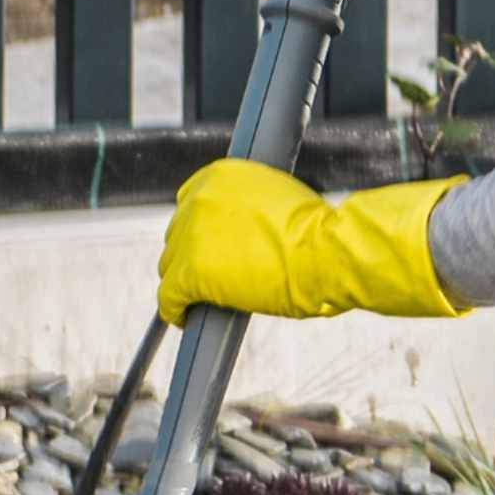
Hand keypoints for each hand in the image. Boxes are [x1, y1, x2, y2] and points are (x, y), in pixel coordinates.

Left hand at [155, 161, 469, 324]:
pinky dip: (175, 310)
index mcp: (218, 175)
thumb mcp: (276, 198)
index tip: (209, 246)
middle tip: (212, 275)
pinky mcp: (188, 273)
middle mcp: (198, 199)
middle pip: (179, 235)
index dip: (199, 230)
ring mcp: (190, 236)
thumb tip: (237, 232)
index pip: (191, 203)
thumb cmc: (317, 232)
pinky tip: (186, 318)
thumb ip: (247, 208)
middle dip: (193, 255)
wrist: (326, 252)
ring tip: (201, 299)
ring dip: (185, 282)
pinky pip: (168, 298)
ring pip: (171, 266)